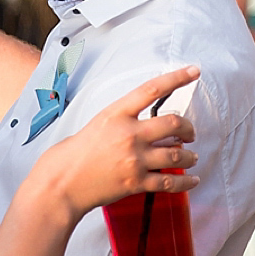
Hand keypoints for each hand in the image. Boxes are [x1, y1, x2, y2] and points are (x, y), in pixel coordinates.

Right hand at [35, 66, 199, 219]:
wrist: (61, 183)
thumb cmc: (72, 156)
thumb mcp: (96, 124)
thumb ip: (121, 121)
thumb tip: (144, 126)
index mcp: (116, 114)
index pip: (152, 89)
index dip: (177, 78)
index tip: (193, 71)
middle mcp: (128, 134)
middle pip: (173, 123)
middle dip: (188, 128)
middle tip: (190, 133)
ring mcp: (134, 159)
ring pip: (177, 154)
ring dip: (189, 155)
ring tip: (191, 157)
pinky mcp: (136, 182)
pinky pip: (170, 182)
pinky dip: (186, 182)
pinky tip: (192, 179)